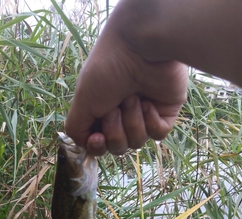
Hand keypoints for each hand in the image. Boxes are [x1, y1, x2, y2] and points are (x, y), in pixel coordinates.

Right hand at [65, 12, 187, 155]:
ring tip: (133, 97)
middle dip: (115, 131)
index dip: (98, 146)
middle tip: (115, 107)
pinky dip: (151, 122)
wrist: (140, 47)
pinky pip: (157, 135)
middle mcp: (122, 114)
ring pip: (137, 142)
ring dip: (132, 121)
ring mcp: (145, 114)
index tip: (98, 138)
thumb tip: (84, 144)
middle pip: (118, 147)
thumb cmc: (107, 69)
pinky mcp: (166, 112)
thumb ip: (76, 128)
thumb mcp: (82, 101)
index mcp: (101, 111)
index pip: (99, 144)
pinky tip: (149, 102)